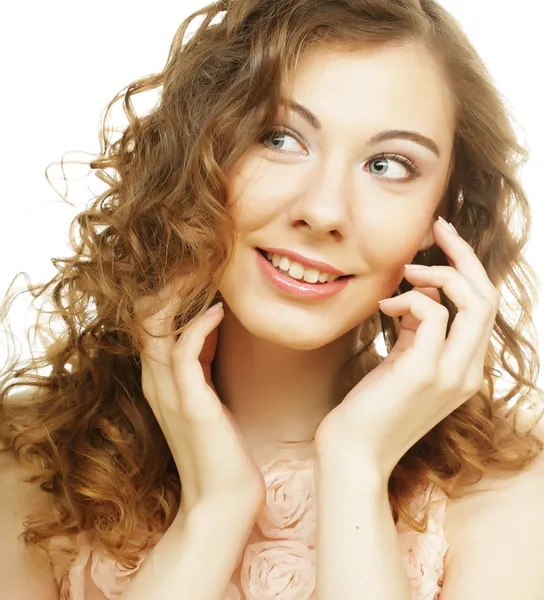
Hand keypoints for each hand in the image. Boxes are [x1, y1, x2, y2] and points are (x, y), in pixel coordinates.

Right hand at [136, 279, 265, 516]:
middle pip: (146, 319)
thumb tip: (214, 321)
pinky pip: (184, 355)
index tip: (193, 267)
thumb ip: (203, 361)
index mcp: (160, 380)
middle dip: (168, 285)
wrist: (223, 498)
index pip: (151, 323)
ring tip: (202, 272)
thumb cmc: (221, 446)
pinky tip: (220, 311)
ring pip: (157, 331)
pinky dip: (200, 327)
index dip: (167, 292)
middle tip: (195, 259)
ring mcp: (169, 394)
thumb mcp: (207, 394)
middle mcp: (157, 383)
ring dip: (178, 298)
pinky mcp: (191, 405)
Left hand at [314, 218, 499, 478]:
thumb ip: (418, 329)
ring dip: (438, 273)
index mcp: (465, 368)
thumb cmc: (370, 407)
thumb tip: (423, 290)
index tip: (442, 239)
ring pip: (474, 301)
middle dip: (463, 254)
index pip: (483, 307)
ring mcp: (452, 374)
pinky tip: (383, 308)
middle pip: (487, 296)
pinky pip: (433, 313)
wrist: (353, 453)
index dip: (467, 268)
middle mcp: (469, 371)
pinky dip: (409, 298)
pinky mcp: (425, 373)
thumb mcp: (402, 361)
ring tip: (404, 271)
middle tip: (436, 228)